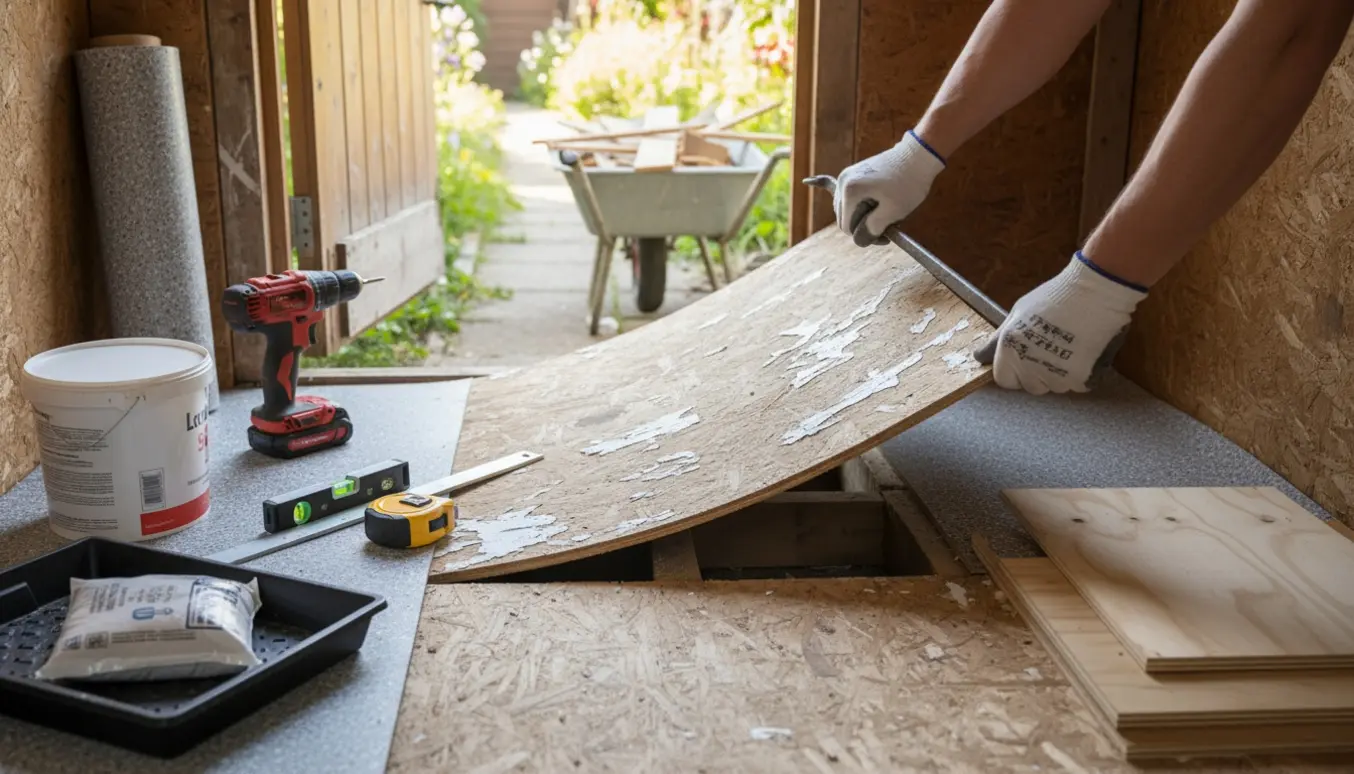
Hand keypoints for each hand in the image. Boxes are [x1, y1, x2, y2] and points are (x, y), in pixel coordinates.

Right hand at [834, 130, 945, 246]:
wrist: (919, 156)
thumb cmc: (908, 184)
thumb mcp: (893, 213)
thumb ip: (872, 230)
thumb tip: (859, 240)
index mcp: (850, 192)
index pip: (847, 228)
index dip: (866, 236)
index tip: (886, 236)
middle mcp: (843, 182)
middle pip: (843, 219)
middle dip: (862, 226)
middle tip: (887, 229)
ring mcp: (846, 176)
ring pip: (845, 209)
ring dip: (860, 215)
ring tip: (883, 212)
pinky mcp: (853, 174)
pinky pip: (834, 184)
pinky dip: (823, 185)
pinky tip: (806, 182)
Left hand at [973, 253, 1146, 394]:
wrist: (1094, 292)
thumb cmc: (1054, 297)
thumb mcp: (1017, 314)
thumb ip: (997, 341)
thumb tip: (979, 357)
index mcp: (1010, 353)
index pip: (1004, 380)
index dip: (1015, 370)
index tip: (1026, 357)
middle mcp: (1029, 370)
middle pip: (1031, 386)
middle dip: (1038, 373)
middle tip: (1051, 348)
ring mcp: (1056, 378)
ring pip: (1056, 387)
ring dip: (1061, 374)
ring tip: (1070, 345)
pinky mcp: (1081, 380)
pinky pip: (1078, 385)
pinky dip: (1082, 373)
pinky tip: (1085, 350)